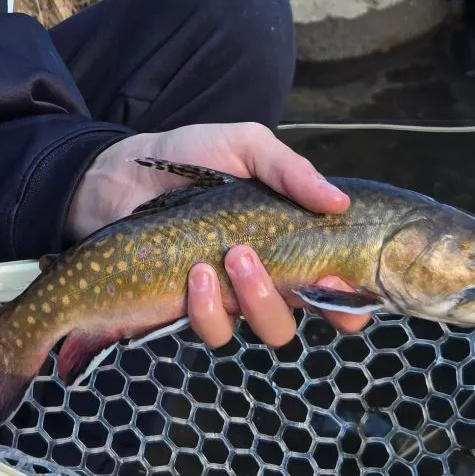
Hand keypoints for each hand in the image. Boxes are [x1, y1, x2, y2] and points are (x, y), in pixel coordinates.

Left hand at [64, 122, 372, 346]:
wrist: (122, 174)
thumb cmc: (190, 156)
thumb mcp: (243, 145)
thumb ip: (290, 170)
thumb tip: (340, 202)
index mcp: (288, 238)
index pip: (335, 283)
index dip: (351, 297)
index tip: (347, 286)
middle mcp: (266, 275)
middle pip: (308, 312)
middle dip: (307, 300)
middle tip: (293, 271)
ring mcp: (229, 296)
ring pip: (267, 327)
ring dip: (258, 298)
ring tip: (231, 256)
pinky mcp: (190, 309)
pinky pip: (215, 330)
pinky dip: (209, 308)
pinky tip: (195, 273)